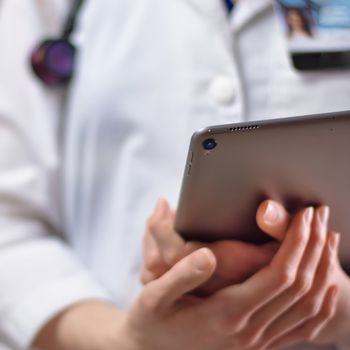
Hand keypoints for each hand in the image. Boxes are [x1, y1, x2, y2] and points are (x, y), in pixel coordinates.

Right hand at [126, 207, 338, 349]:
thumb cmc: (151, 320)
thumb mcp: (154, 296)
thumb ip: (181, 276)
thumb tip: (208, 254)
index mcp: (226, 313)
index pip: (277, 275)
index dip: (295, 243)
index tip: (302, 216)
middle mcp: (249, 330)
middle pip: (298, 286)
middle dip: (313, 246)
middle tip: (318, 215)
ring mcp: (257, 340)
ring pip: (307, 305)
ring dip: (322, 269)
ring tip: (327, 238)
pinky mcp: (258, 343)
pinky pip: (303, 326)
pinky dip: (321, 301)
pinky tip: (326, 282)